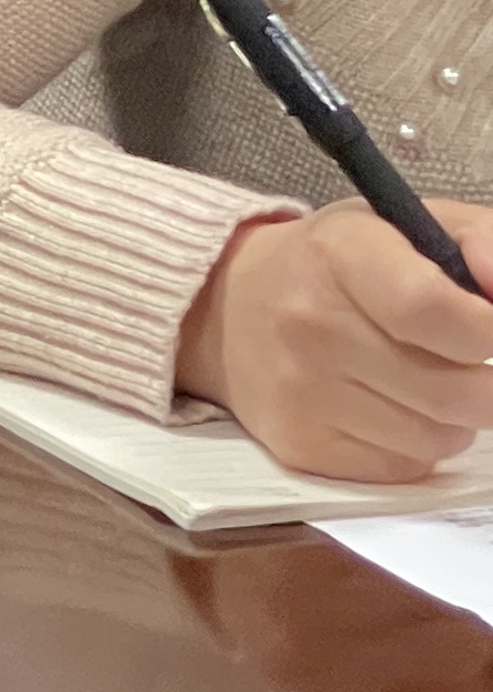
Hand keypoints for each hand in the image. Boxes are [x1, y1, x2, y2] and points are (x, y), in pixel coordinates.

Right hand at [173, 198, 492, 478]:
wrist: (226, 308)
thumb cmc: (337, 265)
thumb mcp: (404, 224)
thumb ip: (480, 242)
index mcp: (341, 254)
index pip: (433, 310)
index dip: (490, 331)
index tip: (492, 332)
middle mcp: (310, 325)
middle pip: (457, 391)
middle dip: (486, 383)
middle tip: (466, 361)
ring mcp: (301, 392)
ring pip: (440, 437)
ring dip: (450, 415)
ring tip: (418, 381)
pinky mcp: (300, 445)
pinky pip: (406, 466)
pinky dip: (415, 444)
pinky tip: (387, 408)